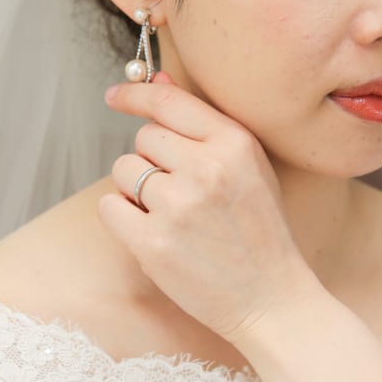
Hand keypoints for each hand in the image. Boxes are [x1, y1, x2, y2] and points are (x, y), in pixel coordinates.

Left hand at [98, 72, 312, 348]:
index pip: (169, 103)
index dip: (136, 96)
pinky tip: (153, 233)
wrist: (272, 300)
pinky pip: (109, 207)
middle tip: (180, 192)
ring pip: (124, 170)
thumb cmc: (259, 231)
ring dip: (136, 190)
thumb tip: (157, 81)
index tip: (115, 97)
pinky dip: (122, 217)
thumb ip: (203, 125)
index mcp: (235, 144)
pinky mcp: (153, 242)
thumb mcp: (247, 167)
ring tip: (171, 215)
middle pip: (144, 137)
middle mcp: (206, 168)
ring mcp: (178, 206)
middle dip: (152, 160)